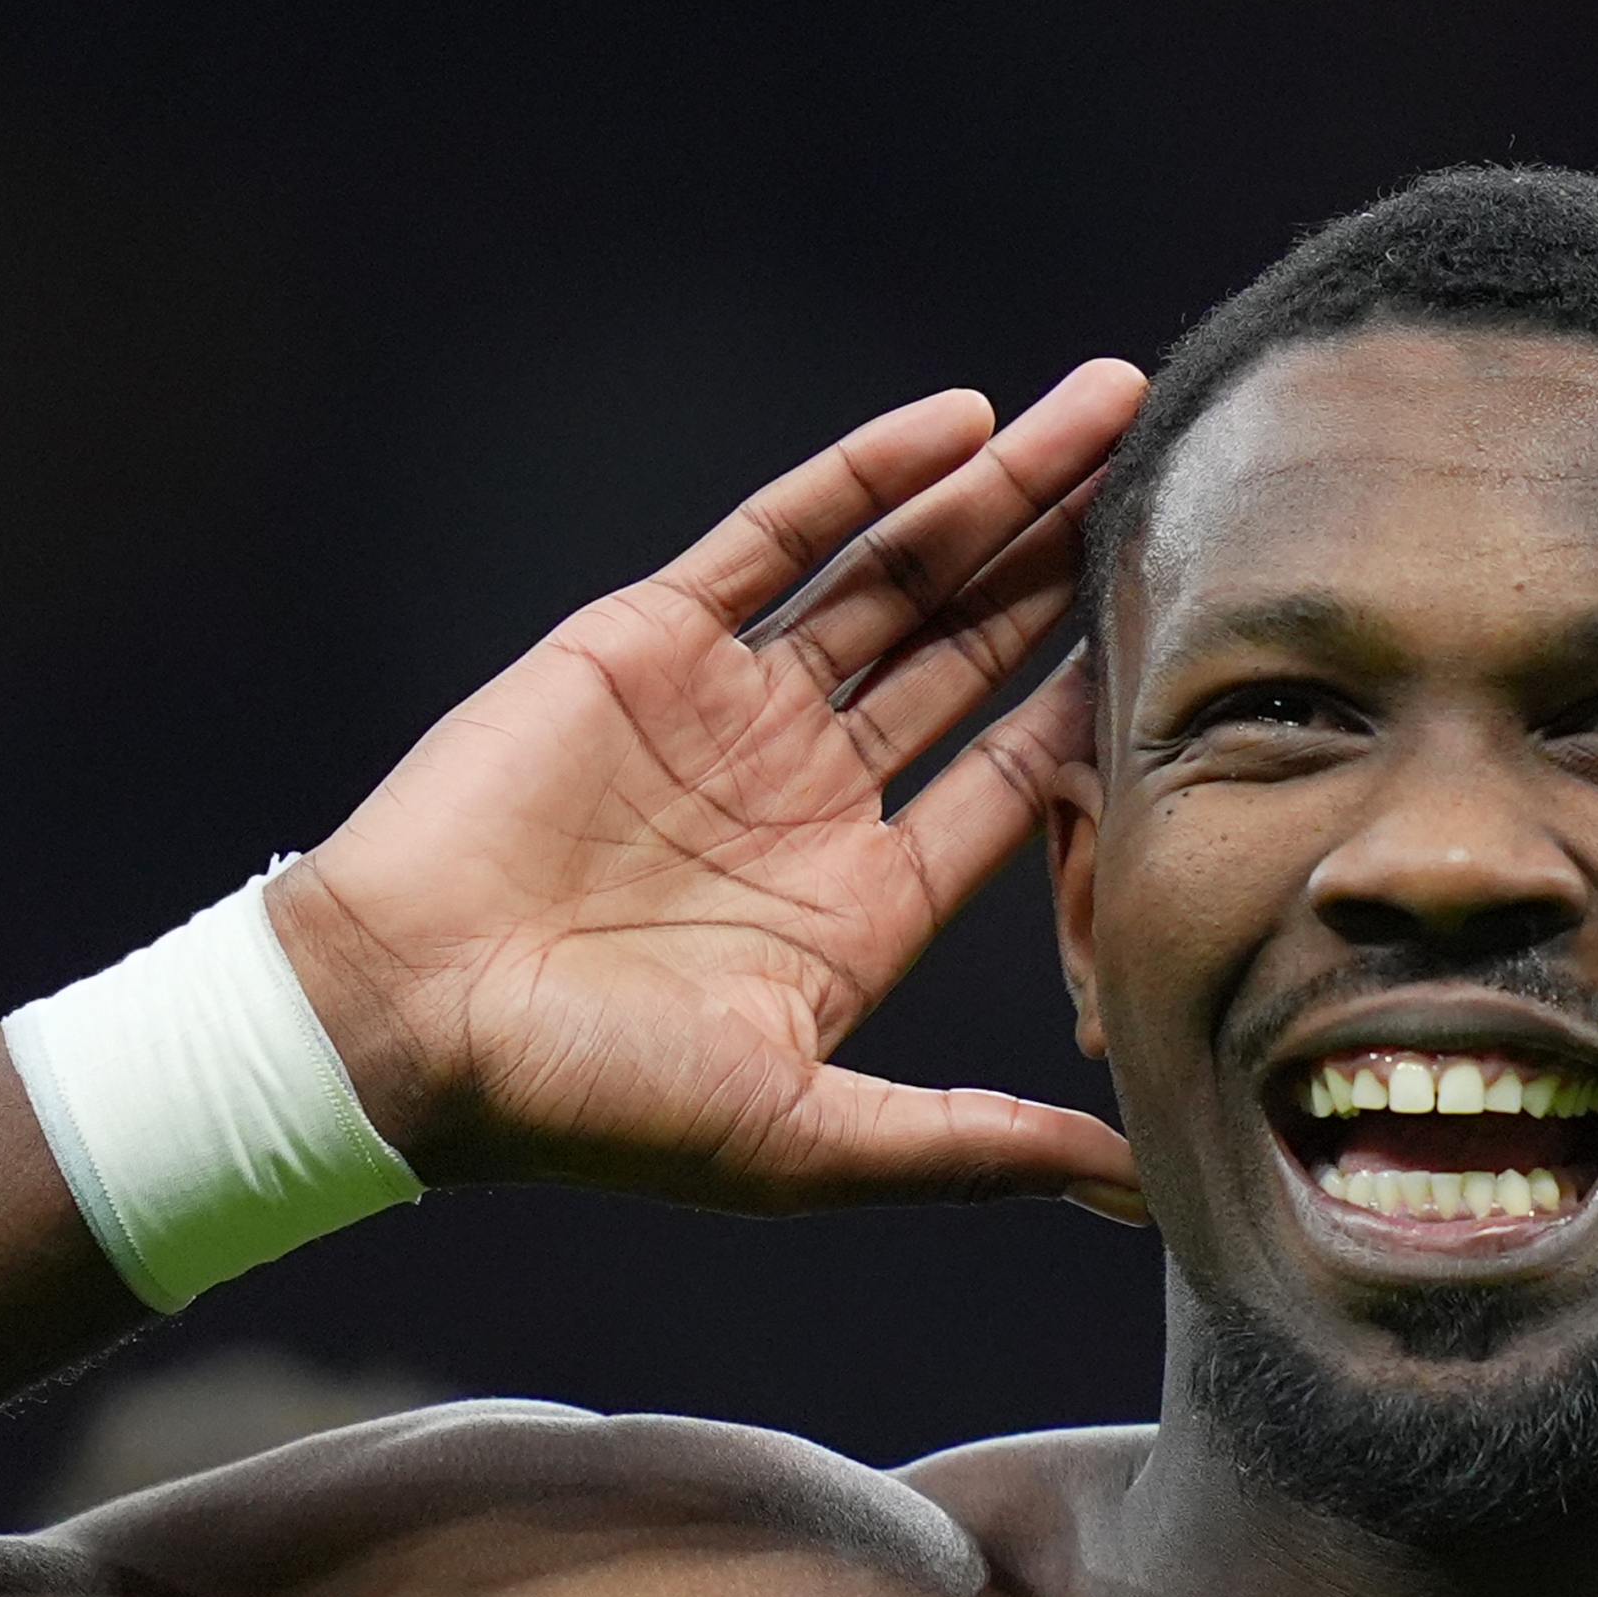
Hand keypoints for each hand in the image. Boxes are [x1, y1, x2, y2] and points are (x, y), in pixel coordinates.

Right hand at [268, 361, 1146, 1217]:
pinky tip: (966, 424)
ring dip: (998, 494)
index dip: (1100, 704)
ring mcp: (735, 708)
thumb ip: (976, 1147)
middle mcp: (814, 791)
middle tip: (1175, 470)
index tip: (1200, 639)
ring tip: (1105, 407)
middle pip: (975, 650)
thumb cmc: (595, 1107)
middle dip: (1069, 561)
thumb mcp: (812, 1143)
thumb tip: (1138, 1189)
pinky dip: (867, 476)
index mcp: (866, 899)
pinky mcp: (649, 641)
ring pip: (897, 575)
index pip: (1014, 775)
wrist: (397, 1027)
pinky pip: (777, 536)